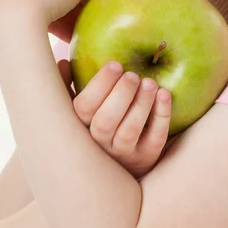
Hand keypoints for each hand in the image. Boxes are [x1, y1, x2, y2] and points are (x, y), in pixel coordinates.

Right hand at [57, 59, 175, 179]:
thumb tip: (63, 62)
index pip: (84, 107)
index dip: (100, 84)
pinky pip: (155, 139)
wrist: (117, 165)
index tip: (115, 64)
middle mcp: (99, 142)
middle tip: (133, 75)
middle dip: (121, 94)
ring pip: (130, 130)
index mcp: (81, 124)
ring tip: (150, 82)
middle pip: (106, 121)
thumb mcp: (77, 108)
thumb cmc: (94, 124)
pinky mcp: (146, 157)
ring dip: (142, 104)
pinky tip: (164, 95)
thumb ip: (66, 85)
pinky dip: (161, 116)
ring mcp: (123, 153)